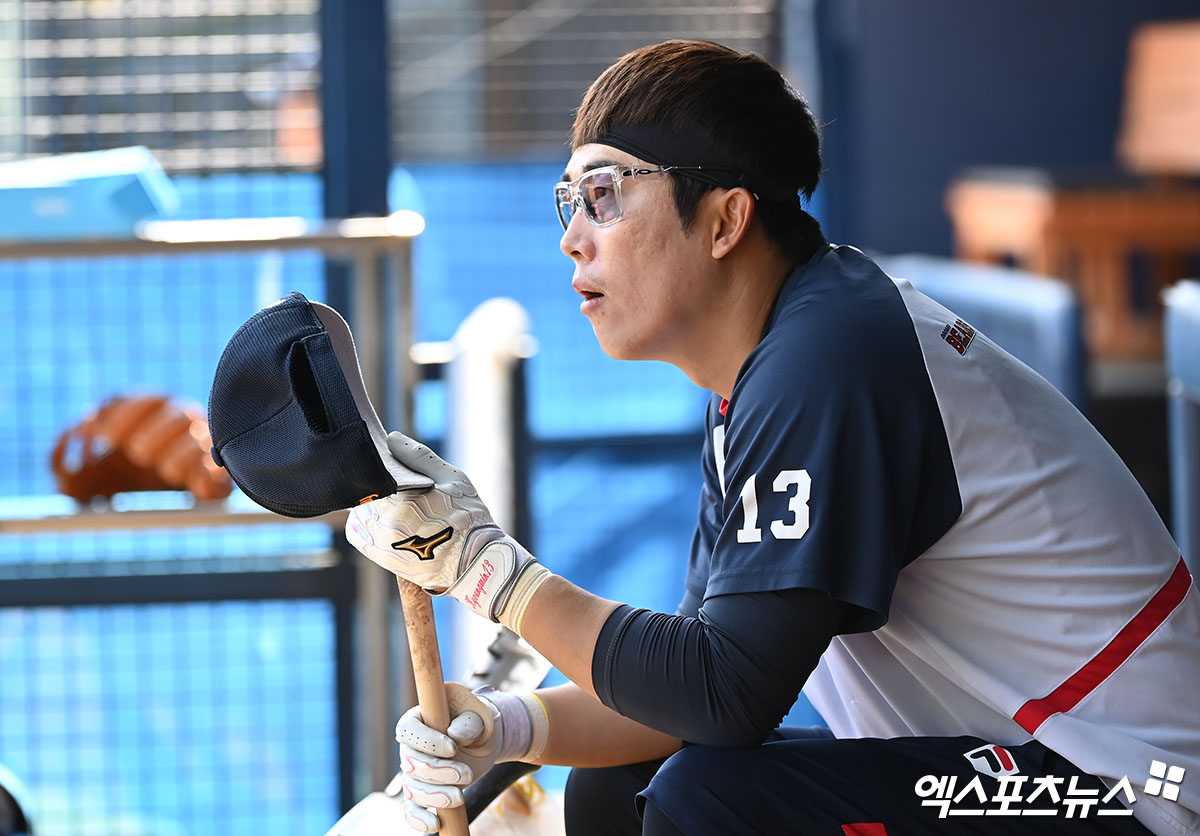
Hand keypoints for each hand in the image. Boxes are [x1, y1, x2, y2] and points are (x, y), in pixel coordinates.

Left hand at [346, 432, 550, 630]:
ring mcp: (380, 542)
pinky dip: (367, 524)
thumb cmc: (468, 517)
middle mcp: (384, 522)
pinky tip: (385, 521)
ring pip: (361, 513)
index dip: (379, 468)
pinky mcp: (381, 558)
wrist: (475, 562)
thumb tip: (391, 438)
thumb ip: (419, 456)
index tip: (389, 465)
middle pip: (365, 494)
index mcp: (399, 498)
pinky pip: (359, 535)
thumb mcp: (452, 478)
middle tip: (395, 487)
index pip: (373, 474)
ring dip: (371, 506)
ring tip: (394, 505)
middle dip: (376, 487)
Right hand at [394, 683, 548, 833]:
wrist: (482, 741)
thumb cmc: (477, 723)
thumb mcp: (478, 716)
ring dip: (435, 796)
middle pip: (411, 763)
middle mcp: (410, 747)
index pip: (408, 731)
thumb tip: (455, 734)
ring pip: (412, 789)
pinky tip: (434, 825)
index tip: (452, 748)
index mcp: (418, 720)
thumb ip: (469, 722)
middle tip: (467, 774)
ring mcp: (413, 772)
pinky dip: (419, 819)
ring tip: (459, 797)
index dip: (426, 741)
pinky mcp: (421, 793)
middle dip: (438, 772)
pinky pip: (411, 809)